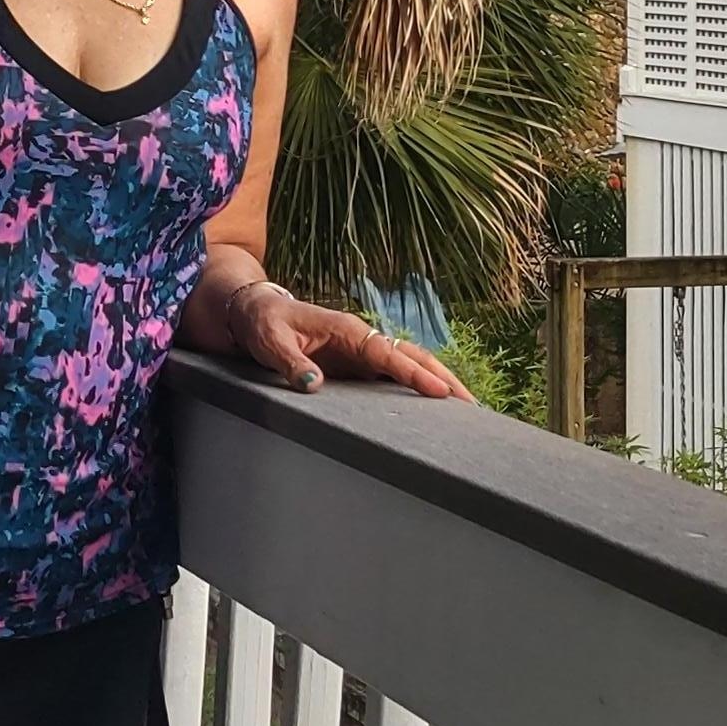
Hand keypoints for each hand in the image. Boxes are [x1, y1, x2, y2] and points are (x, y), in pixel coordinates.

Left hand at [224, 279, 471, 399]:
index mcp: (348, 331)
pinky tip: (430, 411)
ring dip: (437, 384)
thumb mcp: (270, 342)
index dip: (415, 375)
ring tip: (465, 412)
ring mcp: (362, 355)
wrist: (254, 313)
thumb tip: (315, 384)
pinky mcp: (356, 368)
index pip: (389, 355)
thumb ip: (290, 363)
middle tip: (472, 408)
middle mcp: (362, 341)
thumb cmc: (263, 323)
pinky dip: (415, 391)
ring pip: (408, 367)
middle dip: (444, 379)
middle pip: (412, 358)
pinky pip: (392, 379)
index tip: (441, 393)